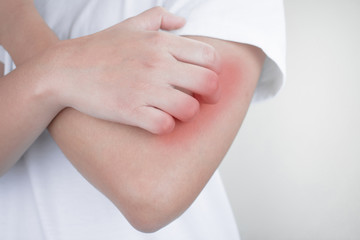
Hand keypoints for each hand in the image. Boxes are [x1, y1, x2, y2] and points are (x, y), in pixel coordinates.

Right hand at [46, 7, 221, 133]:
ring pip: (189, 108)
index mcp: (161, 43)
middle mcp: (157, 64)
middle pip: (208, 84)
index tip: (206, 81)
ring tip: (177, 111)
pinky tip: (158, 121)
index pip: (210, 58)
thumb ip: (161, 17)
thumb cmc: (101, 48)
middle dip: (210, 96)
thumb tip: (183, 21)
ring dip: (187, 114)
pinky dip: (166, 127)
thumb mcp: (131, 25)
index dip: (215, 73)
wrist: (66, 69)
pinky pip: (164, 126)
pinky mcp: (129, 110)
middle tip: (201, 101)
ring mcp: (143, 88)